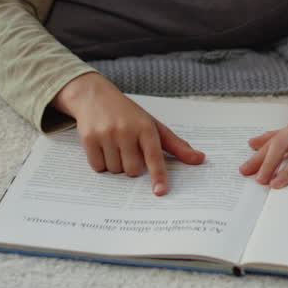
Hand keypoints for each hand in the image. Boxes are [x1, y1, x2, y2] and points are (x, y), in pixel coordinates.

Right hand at [53, 73, 204, 194]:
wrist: (94, 95)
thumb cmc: (129, 114)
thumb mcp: (153, 125)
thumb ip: (176, 145)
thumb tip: (199, 159)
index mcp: (145, 127)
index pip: (154, 156)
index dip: (158, 175)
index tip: (160, 192)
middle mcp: (126, 130)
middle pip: (132, 170)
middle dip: (132, 167)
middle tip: (129, 150)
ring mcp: (106, 134)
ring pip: (115, 170)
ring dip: (116, 164)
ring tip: (114, 145)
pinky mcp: (88, 139)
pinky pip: (98, 167)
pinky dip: (101, 163)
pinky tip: (102, 147)